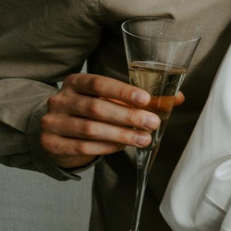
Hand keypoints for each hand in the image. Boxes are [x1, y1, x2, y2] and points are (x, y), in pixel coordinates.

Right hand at [37, 73, 168, 170]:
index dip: (122, 91)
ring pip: (90, 129)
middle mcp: (60, 100)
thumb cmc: (91, 112)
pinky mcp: (51, 143)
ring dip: (121, 135)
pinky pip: (82, 147)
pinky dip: (106, 147)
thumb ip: (140, 99)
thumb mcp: (110, 100)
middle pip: (96, 108)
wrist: (57, 131)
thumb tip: (178, 98)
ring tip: (144, 139)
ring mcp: (52, 122)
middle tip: (152, 123)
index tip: (146, 99)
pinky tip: (122, 147)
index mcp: (76, 83)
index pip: (98, 84)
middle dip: (128, 117)